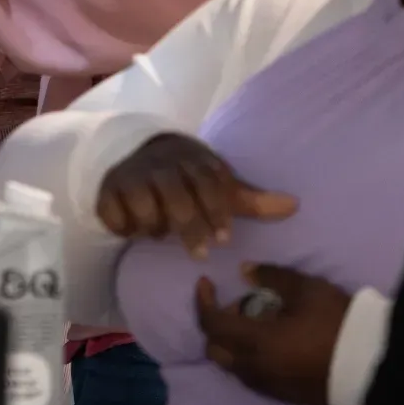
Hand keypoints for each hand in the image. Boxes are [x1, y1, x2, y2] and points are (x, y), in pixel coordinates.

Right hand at [96, 134, 297, 259]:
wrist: (137, 150)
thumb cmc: (187, 176)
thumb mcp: (218, 184)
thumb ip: (252, 200)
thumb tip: (295, 206)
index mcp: (193, 162)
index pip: (208, 182)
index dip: (217, 210)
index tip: (225, 237)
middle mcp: (164, 166)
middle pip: (178, 198)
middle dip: (190, 227)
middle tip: (200, 254)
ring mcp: (134, 175)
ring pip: (145, 208)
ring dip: (154, 227)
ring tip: (160, 233)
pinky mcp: (109, 189)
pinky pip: (115, 214)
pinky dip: (124, 226)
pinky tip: (131, 228)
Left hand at [196, 266, 351, 404]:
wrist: (367, 366)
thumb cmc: (335, 323)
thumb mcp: (305, 289)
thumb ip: (272, 276)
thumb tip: (245, 271)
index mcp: (254, 341)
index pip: (211, 323)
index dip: (203, 300)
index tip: (206, 281)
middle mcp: (253, 368)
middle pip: (215, 348)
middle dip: (216, 323)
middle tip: (238, 303)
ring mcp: (266, 385)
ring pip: (231, 365)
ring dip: (232, 341)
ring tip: (258, 319)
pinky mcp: (280, 394)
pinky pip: (249, 375)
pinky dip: (247, 356)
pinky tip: (270, 340)